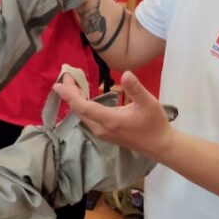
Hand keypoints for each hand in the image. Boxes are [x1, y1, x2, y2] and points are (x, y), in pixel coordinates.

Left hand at [52, 71, 173, 159]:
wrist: (160, 145)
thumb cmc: (155, 123)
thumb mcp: (148, 103)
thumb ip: (136, 89)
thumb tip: (126, 73)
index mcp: (109, 120)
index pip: (83, 107)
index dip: (69, 95)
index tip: (59, 83)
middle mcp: (101, 128)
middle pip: (79, 110)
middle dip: (70, 93)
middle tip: (67, 76)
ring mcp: (102, 133)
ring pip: (82, 115)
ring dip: (75, 100)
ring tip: (73, 83)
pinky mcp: (105, 133)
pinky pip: (87, 118)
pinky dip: (82, 106)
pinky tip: (84, 96)